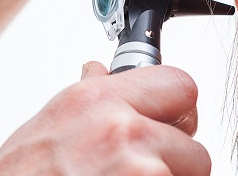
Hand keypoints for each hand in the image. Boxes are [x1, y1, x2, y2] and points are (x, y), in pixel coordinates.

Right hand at [0, 62, 209, 174]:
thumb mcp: (45, 130)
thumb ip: (86, 98)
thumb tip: (99, 71)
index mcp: (96, 102)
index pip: (180, 84)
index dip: (177, 108)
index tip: (169, 122)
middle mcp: (122, 131)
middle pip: (193, 137)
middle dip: (177, 155)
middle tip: (144, 168)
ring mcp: (140, 171)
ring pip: (191, 173)